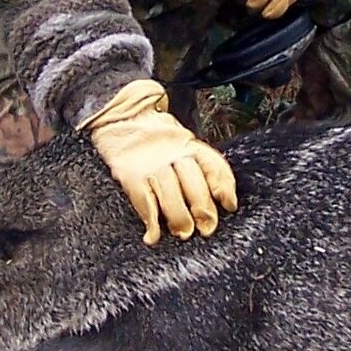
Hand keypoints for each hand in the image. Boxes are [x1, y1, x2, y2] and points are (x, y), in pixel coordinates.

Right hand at [83, 78, 237, 244]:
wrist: (121, 116)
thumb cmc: (155, 136)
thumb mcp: (182, 141)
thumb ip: (200, 164)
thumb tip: (224, 198)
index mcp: (188, 144)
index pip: (213, 165)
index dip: (224, 187)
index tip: (229, 205)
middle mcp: (172, 153)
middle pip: (193, 183)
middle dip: (203, 208)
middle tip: (207, 228)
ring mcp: (151, 164)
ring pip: (171, 194)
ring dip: (180, 218)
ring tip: (184, 232)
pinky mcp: (130, 175)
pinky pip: (144, 201)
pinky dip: (150, 221)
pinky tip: (153, 234)